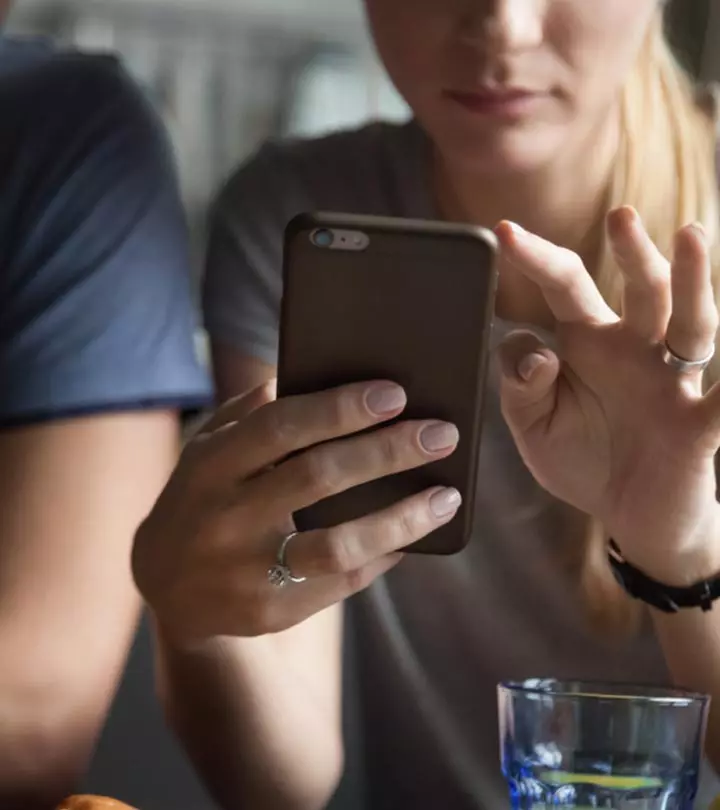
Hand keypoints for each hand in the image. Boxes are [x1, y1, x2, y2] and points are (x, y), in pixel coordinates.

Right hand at [132, 380, 459, 643]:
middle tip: (442, 434)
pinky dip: (385, 555)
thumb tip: (298, 377)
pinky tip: (416, 535)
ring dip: (401, 518)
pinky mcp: (271, 611)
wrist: (165, 588)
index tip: (395, 394)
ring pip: (338, 544)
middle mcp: (227, 517)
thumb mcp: (206, 450)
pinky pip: (342, 582)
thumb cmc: (201, 500)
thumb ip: (247, 414)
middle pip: (319, 477)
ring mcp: (248, 570)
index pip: (281, 427)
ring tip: (447, 497)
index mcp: (212, 466)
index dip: (339, 408)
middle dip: (388, 451)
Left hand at [495, 208, 719, 583]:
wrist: (627, 515)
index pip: (565, 288)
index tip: (506, 231)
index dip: (537, 259)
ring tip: (689, 235)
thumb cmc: (579, 460)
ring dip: (691, 281)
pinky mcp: (699, 425)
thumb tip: (534, 353)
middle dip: (631, 251)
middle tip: (619, 216)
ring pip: (688, 323)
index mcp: (588, 344)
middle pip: (640, 290)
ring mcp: (672, 383)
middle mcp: (635, 351)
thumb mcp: (532, 425)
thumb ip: (520, 387)